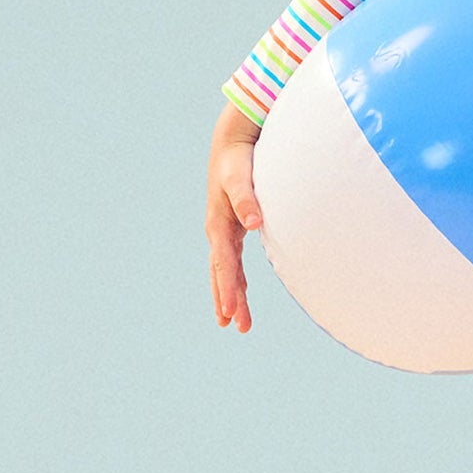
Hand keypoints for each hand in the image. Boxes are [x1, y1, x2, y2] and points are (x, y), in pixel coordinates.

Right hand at [207, 103, 264, 331]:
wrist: (231, 145)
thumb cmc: (238, 161)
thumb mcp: (241, 178)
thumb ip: (248, 200)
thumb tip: (254, 223)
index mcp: (219, 225)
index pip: (224, 264)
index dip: (227, 288)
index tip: (230, 311)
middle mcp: (218, 232)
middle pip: (221, 274)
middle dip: (228, 300)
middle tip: (235, 327)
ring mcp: (223, 232)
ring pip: (225, 271)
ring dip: (231, 295)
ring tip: (236, 323)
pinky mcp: (232, 229)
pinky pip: (231, 262)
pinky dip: (235, 280)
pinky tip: (240, 295)